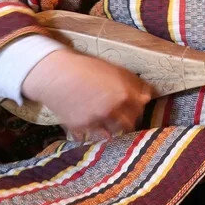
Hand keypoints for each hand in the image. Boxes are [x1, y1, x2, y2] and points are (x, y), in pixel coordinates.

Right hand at [21, 47, 152, 143]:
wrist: (55, 75)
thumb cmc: (87, 69)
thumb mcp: (114, 71)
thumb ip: (133, 84)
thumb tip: (148, 97)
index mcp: (123, 94)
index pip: (140, 110)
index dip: (137, 109)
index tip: (133, 108)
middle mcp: (112, 110)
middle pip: (128, 125)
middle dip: (126, 122)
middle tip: (121, 117)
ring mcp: (96, 120)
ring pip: (112, 133)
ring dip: (111, 129)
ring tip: (106, 121)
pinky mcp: (81, 127)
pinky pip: (92, 136)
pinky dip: (94, 132)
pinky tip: (91, 124)